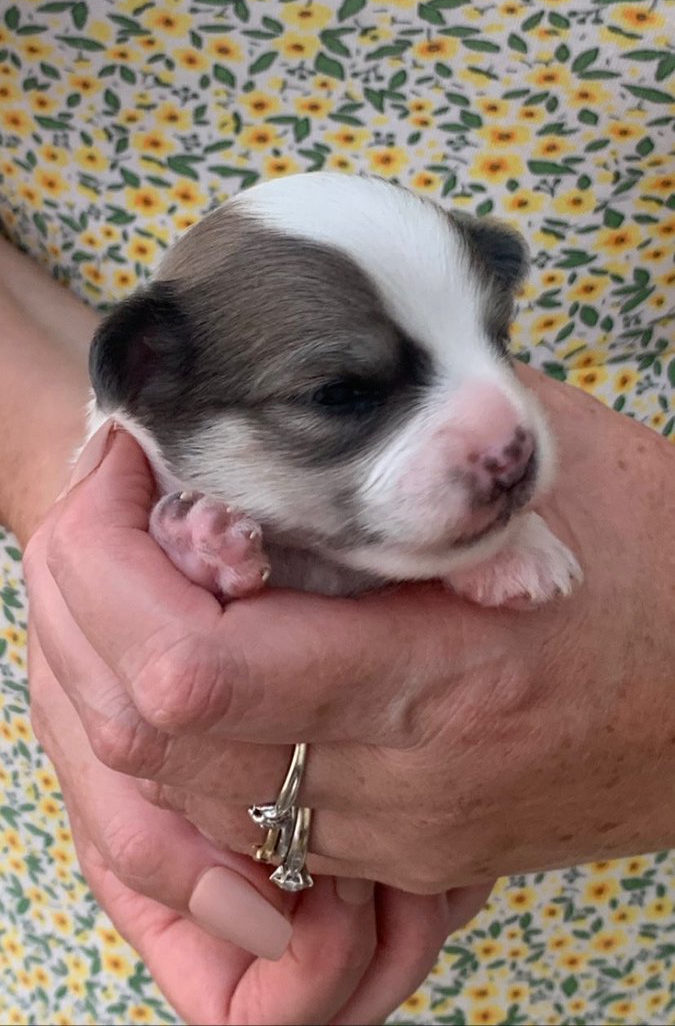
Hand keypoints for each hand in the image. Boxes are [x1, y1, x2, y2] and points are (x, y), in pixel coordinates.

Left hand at [26, 433, 489, 1024]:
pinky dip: (199, 720)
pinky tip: (221, 630)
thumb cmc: (667, 564)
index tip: (124, 470)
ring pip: (182, 783)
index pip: (187, 674)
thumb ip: (407, 441)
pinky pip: (247, 803)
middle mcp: (400, 781)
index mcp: (435, 676)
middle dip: (94, 613)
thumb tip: (277, 400)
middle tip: (119, 501)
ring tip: (160, 556)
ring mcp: (398, 829)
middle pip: (152, 743)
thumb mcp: (547, 470)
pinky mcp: (407, 847)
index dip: (111, 574)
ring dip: (135, 666)